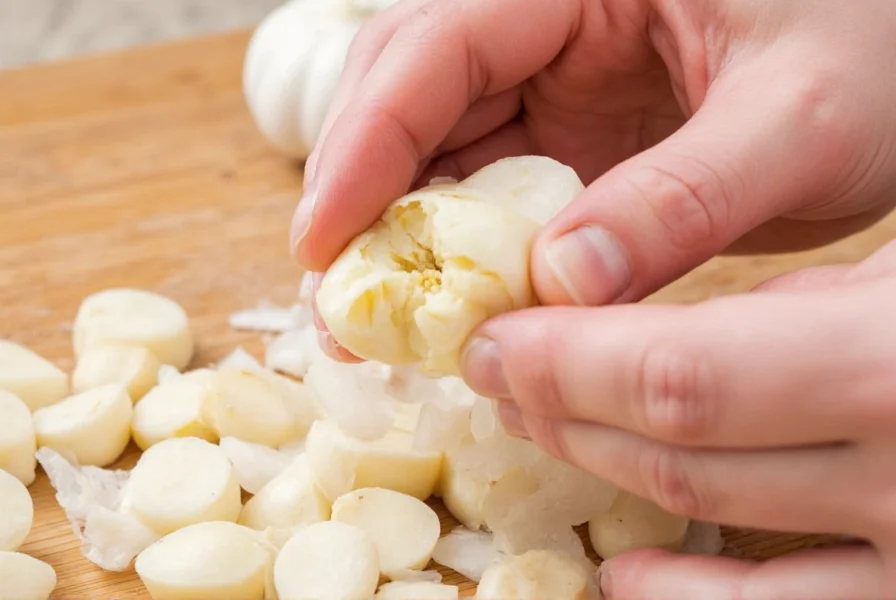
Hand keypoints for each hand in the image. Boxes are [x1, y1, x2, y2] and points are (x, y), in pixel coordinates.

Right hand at [292, 0, 895, 358]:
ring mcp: (558, 80)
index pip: (434, 46)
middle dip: (362, 197)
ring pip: (440, 150)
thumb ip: (684, 198)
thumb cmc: (884, 49)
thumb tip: (562, 286)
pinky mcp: (574, 136)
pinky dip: (463, 252)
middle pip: (410, 98)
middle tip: (337, 299)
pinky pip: (491, 190)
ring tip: (376, 322)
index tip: (320, 241)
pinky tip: (452, 307)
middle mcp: (551, 19)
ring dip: (402, 235)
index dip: (363, 145)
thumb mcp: (802, 120)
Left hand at [460, 240, 895, 598]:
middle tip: (497, 375)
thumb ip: (785, 296)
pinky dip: (688, 594)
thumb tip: (645, 320)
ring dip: (603, 468)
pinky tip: (627, 573)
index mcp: (889, 357)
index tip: (493, 343)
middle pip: (676, 446)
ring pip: (708, 510)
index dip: (564, 366)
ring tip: (540, 432)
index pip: (681, 376)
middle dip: (563, 406)